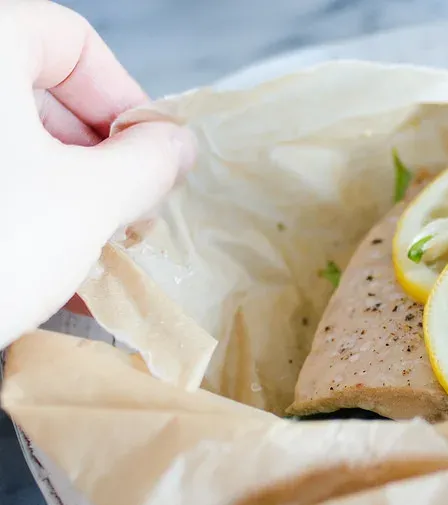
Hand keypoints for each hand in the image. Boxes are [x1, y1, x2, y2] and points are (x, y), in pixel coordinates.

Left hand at [0, 1, 193, 346]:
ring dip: (60, 191)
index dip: (125, 98)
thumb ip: (146, 163)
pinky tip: (43, 265)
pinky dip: (14, 211)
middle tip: (127, 213)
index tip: (152, 157)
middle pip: (33, 91)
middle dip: (94, 156)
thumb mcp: (89, 202)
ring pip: (4, 142)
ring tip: (91, 251)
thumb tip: (173, 147)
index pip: (70, 40)